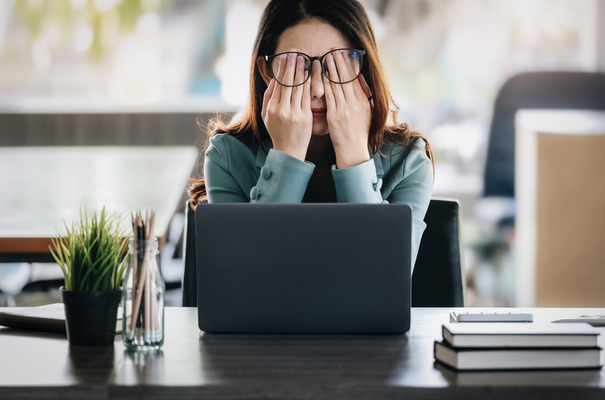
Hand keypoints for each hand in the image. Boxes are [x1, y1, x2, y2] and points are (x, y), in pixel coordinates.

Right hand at [261, 54, 311, 160]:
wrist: (289, 150)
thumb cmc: (278, 132)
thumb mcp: (266, 116)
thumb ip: (268, 97)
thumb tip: (273, 80)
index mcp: (272, 108)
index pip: (278, 83)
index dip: (282, 68)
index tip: (286, 56)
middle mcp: (282, 109)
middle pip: (287, 82)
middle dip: (292, 65)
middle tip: (295, 51)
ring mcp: (294, 113)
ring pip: (298, 87)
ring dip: (301, 71)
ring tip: (304, 58)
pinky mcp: (305, 117)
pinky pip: (307, 97)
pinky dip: (309, 84)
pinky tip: (311, 74)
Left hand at [323, 51, 372, 168]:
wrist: (353, 150)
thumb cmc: (359, 132)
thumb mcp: (368, 112)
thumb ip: (365, 94)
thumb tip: (361, 78)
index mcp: (364, 102)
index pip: (355, 78)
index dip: (349, 64)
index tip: (344, 53)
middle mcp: (355, 104)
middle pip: (346, 78)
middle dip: (339, 62)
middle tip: (333, 49)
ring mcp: (345, 109)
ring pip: (337, 85)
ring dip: (331, 69)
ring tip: (327, 56)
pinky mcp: (335, 116)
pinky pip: (329, 96)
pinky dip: (325, 84)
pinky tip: (321, 75)